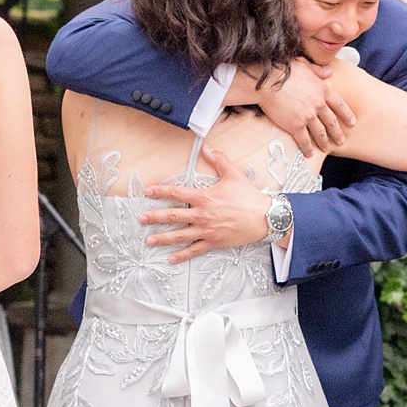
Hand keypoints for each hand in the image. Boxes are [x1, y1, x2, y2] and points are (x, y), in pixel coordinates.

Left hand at [141, 145, 272, 262]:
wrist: (264, 217)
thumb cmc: (249, 197)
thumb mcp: (233, 174)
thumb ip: (219, 160)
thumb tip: (207, 147)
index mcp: (204, 197)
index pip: (176, 193)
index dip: (160, 191)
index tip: (148, 192)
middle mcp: (202, 215)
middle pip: (173, 216)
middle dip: (155, 217)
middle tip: (141, 219)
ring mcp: (206, 231)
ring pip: (180, 236)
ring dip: (163, 238)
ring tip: (150, 241)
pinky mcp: (213, 242)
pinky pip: (195, 250)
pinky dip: (183, 255)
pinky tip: (172, 259)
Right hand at [238, 56, 354, 152]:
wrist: (267, 81)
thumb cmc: (283, 70)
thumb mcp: (304, 65)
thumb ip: (318, 70)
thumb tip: (329, 70)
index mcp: (322, 90)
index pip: (339, 105)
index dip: (347, 114)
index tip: (352, 122)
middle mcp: (318, 105)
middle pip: (331, 122)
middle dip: (337, 133)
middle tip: (341, 140)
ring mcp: (308, 116)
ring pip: (320, 133)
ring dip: (324, 142)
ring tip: (326, 148)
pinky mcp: (295, 126)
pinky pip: (304, 140)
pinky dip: (308, 148)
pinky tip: (309, 153)